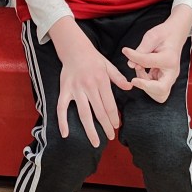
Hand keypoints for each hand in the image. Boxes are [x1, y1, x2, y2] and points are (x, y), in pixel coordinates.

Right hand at [50, 18, 132, 147]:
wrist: (74, 48)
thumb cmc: (93, 58)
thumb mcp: (108, 66)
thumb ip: (118, 78)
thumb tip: (129, 87)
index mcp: (101, 80)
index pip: (109, 104)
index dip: (114, 117)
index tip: (117, 126)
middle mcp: (89, 86)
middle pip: (99, 111)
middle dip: (106, 126)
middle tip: (110, 137)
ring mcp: (75, 89)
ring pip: (83, 113)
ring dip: (90, 130)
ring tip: (95, 142)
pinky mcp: (64, 90)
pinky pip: (62, 108)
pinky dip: (62, 121)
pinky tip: (65, 134)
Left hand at [122, 7, 191, 101]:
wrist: (174, 36)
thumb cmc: (164, 35)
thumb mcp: (152, 36)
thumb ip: (141, 50)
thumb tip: (130, 64)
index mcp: (169, 59)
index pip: (148, 62)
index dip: (135, 57)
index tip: (126, 51)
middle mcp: (172, 72)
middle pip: (161, 91)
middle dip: (145, 86)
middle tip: (137, 73)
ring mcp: (170, 78)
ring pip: (159, 94)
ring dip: (146, 86)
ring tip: (141, 69)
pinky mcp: (166, 81)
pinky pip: (156, 91)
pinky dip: (147, 84)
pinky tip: (144, 71)